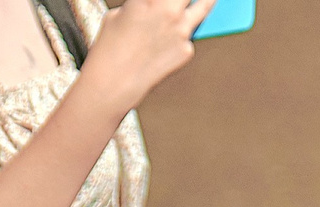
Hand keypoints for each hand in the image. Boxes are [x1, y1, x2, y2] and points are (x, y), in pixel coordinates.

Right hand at [80, 0, 217, 108]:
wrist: (114, 84)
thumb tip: (155, 3)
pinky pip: (189, 37)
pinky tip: (166, 47)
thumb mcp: (118, 15)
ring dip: (209, 0)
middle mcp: (168, 10)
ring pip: (205, 6)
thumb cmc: (110, 47)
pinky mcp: (186, 50)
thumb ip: (140, 4)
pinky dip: (182, 38)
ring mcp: (180, 30)